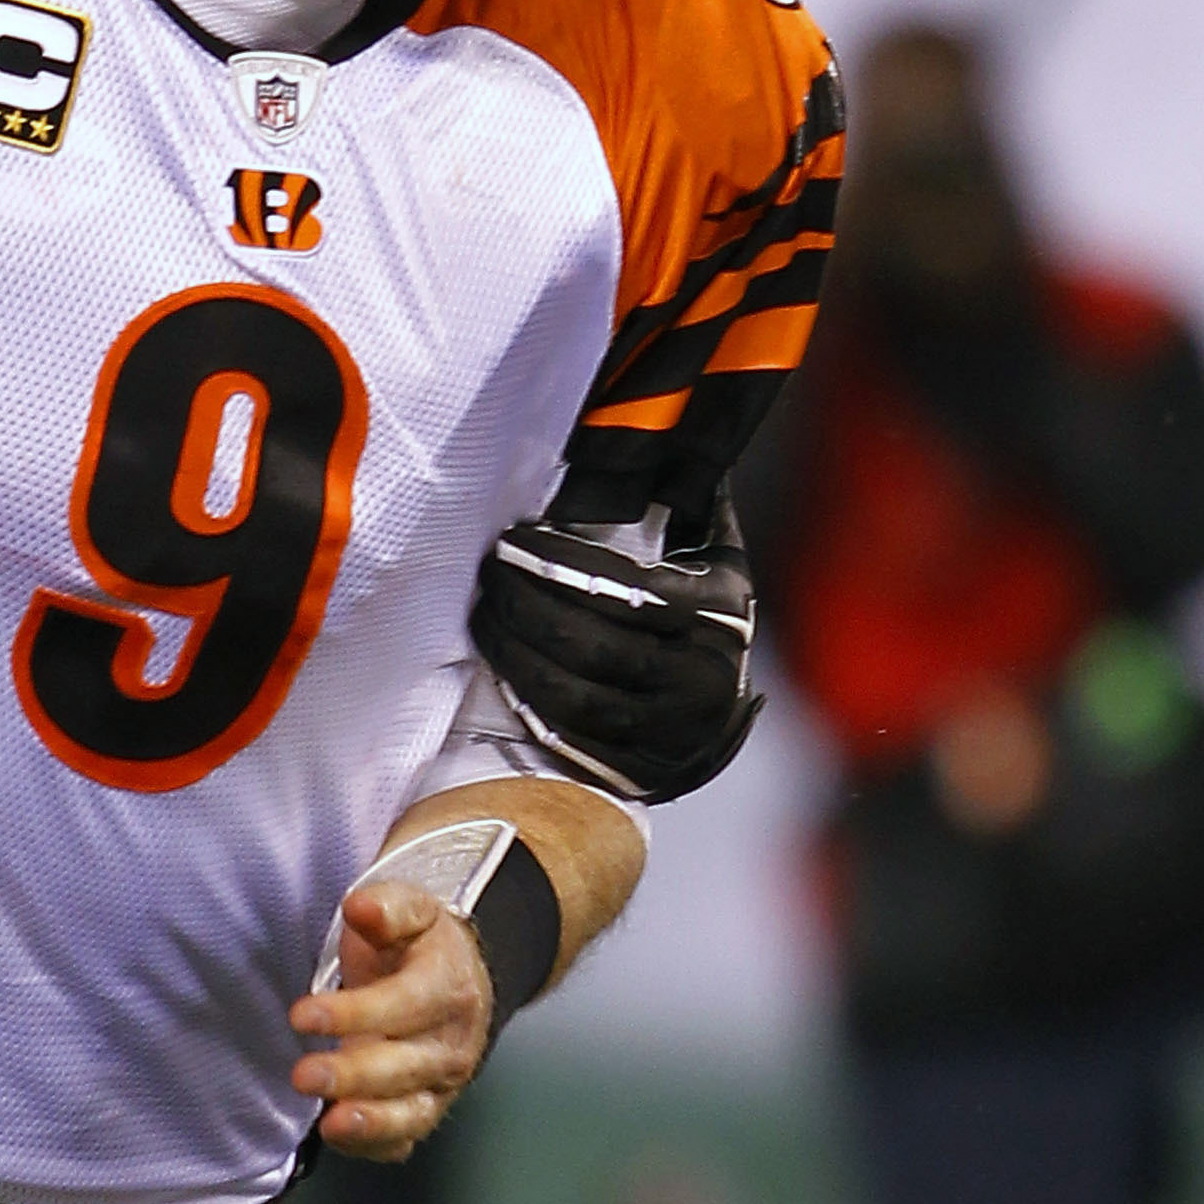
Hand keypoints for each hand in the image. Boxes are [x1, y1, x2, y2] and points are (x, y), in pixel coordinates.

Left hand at [289, 876, 493, 1160]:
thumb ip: (387, 908)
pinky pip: (402, 1138)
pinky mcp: (423, 1110)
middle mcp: (450, 1044)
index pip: (404, 1006)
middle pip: (404, 1067)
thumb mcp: (411, 911)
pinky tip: (339, 1134)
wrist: (461, 980)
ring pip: (410, 1112)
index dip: (353, 1013)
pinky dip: (373, 1144)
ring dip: (370, 1122)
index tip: (302, 1015)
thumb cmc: (421, 948)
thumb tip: (361, 908)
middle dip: (352, 1075)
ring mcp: (439, 1084)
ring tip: (330, 1123)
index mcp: (448, 989)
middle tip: (302, 1076)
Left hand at [470, 496, 757, 801]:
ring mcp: (667, 732)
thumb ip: (692, 500)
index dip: (559, 567)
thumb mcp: (718, 557)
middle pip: (591, 646)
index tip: (513, 541)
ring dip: (514, 653)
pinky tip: (500, 663)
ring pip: (572, 696)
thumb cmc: (709, 617)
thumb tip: (663, 432)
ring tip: (483, 614)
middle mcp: (698, 679)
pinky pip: (567, 738)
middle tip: (486, 575)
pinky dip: (526, 699)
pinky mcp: (635, 772)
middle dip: (524, 607)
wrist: (721, 718)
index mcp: (716, 617)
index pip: (627, 592)